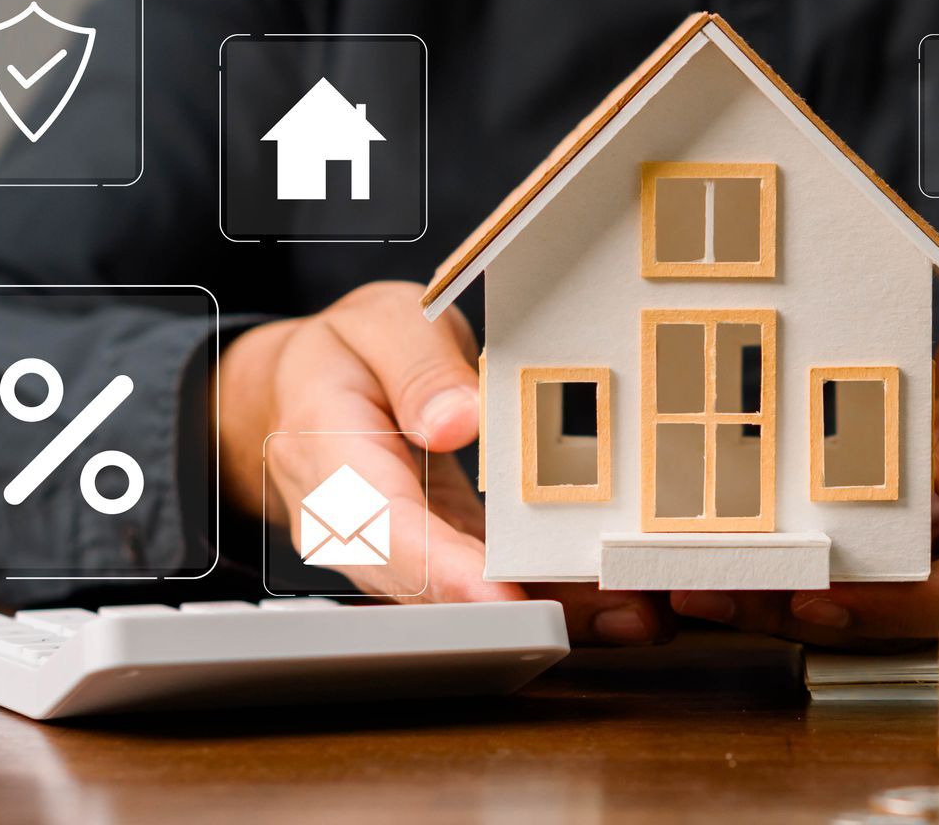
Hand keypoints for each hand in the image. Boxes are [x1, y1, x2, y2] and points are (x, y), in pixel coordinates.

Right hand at [219, 282, 667, 643]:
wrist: (300, 393)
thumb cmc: (342, 356)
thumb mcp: (376, 324)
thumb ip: (416, 367)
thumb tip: (456, 420)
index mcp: (332, 462)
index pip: (386, 528)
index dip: (446, 569)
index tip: (504, 592)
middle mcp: (362, 529)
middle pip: (436, 587)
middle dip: (522, 609)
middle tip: (614, 611)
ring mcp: (403, 552)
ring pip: (471, 598)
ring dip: (553, 612)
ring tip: (637, 613)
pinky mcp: (442, 554)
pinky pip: (491, 582)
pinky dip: (552, 593)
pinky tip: (617, 599)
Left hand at [671, 283, 938, 645]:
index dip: (889, 606)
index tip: (814, 595)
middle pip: (902, 616)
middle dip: (801, 611)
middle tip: (711, 588)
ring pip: (874, 605)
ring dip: (783, 600)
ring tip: (695, 581)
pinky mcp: (931, 550)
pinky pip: (868, 573)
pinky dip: (801, 568)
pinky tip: (733, 556)